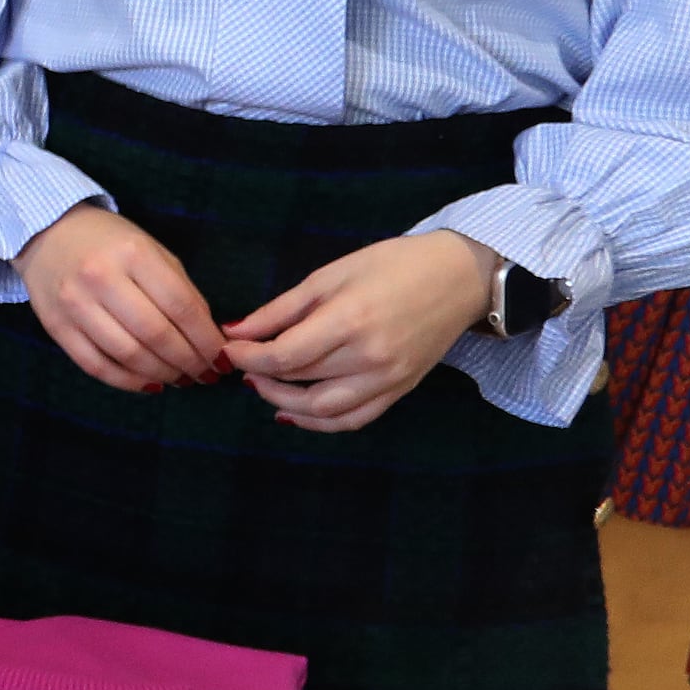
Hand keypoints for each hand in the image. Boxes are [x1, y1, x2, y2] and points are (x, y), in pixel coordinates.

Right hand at [13, 204, 228, 390]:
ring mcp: (74, 304)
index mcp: (133, 254)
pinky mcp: (55, 326)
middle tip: (204, 374)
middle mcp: (100, 277)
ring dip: (161, 374)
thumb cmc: (110, 243)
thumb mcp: (152, 252)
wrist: (47, 233)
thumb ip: (181, 291)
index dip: (205, 340)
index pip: (181, 306)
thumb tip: (207, 338)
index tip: (220, 358)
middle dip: (188, 362)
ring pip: (127, 354)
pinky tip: (149, 383)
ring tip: (180, 379)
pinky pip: (95, 365)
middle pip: (155, 334)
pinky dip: (127, 381)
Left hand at [224, 233, 502, 435]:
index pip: (284, 356)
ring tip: (262, 385)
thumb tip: (235, 331)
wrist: (460, 277)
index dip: (247, 357)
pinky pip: (354, 420)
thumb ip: (281, 309)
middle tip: (243, 361)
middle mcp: (369, 357)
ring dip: (283, 403)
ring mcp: (387, 379)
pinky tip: (295, 413)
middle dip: (261, 374)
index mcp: (349, 321)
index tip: (228, 348)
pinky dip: (320, 423)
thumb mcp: (331, 274)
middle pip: (299, 380)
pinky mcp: (400, 390)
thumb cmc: (393, 265)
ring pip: (322, 410)